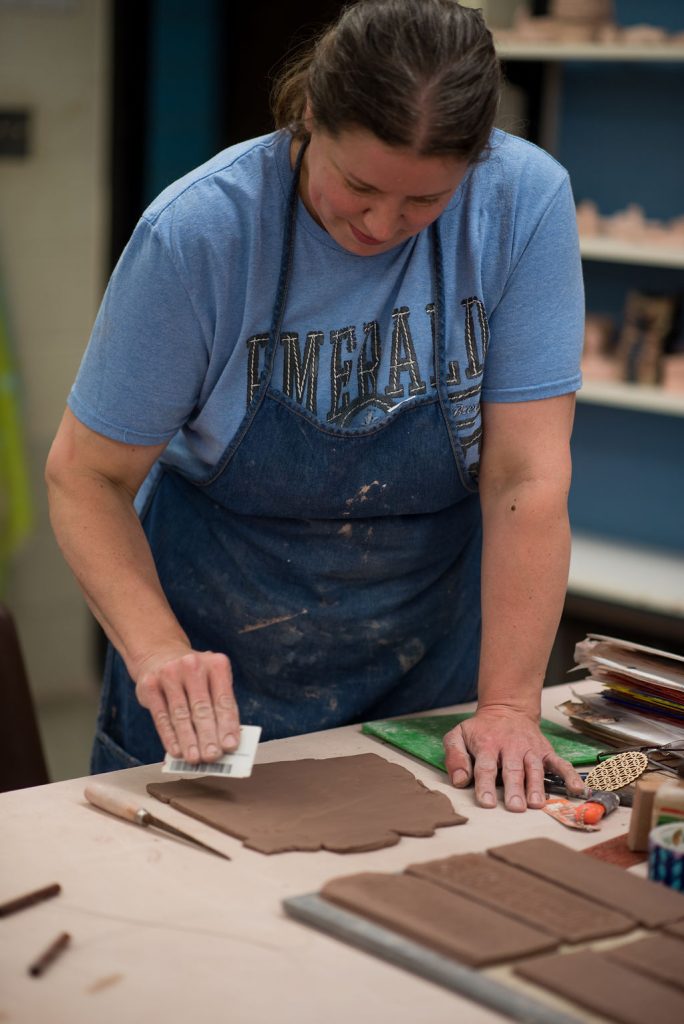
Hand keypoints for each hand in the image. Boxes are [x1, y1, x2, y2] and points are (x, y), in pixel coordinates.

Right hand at [133, 646, 239, 762]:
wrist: (161, 655)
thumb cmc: (195, 677)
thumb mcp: (212, 682)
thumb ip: (219, 708)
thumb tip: (226, 742)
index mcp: (216, 664)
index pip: (224, 700)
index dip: (227, 725)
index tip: (231, 746)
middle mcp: (192, 665)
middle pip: (202, 708)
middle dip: (208, 735)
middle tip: (213, 756)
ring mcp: (169, 673)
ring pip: (180, 714)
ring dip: (188, 740)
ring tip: (195, 758)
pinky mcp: (150, 684)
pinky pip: (161, 716)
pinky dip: (169, 736)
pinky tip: (176, 751)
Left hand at [443, 706, 584, 811]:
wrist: (506, 709)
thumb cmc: (481, 730)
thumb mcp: (458, 735)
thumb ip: (455, 756)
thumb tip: (459, 781)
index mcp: (487, 745)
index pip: (486, 767)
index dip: (485, 785)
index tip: (487, 803)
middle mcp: (510, 747)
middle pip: (513, 770)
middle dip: (514, 789)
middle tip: (515, 807)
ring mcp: (530, 749)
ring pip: (535, 768)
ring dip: (536, 786)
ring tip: (536, 803)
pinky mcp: (545, 751)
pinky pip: (560, 764)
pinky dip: (570, 776)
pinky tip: (577, 790)